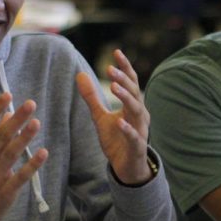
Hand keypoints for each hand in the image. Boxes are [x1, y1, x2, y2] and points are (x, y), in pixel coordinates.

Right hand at [0, 93, 47, 220]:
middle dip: (16, 119)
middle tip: (30, 104)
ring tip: (37, 123)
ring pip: (10, 154)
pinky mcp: (5, 192)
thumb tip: (9, 113)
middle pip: (0, 136)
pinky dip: (32, 165)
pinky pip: (20, 176)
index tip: (7, 94)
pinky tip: (43, 153)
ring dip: (24, 138)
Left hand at [76, 50, 151, 184]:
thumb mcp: (100, 117)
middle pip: (134, 93)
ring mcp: (140, 130)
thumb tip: (79, 74)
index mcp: (133, 106)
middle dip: (123, 80)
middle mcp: (140, 115)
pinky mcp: (137, 146)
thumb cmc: (116, 140)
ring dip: (126, 98)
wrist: (127, 167)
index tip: (116, 52)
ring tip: (114, 87)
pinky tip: (118, 121)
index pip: (131, 82)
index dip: (125, 67)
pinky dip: (127, 128)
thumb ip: (92, 97)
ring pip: (137, 111)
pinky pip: (134, 136)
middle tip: (109, 68)